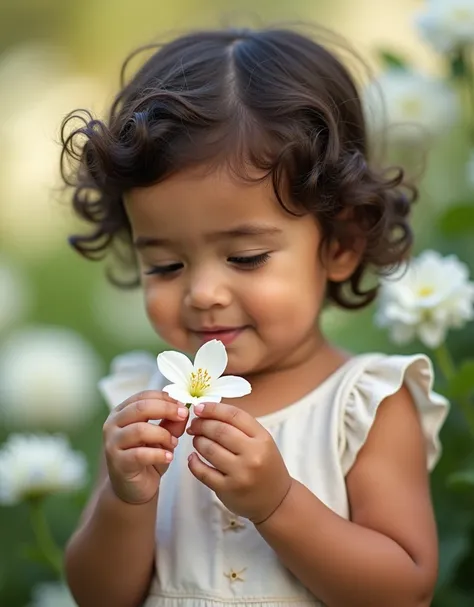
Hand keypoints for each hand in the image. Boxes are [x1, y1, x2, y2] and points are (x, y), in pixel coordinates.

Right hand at [103, 390, 188, 504]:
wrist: (134, 488)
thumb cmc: (148, 456)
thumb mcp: (163, 436)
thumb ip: (171, 422)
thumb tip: (184, 408)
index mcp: (122, 412)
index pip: (144, 396)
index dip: (165, 398)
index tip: (183, 405)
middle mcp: (113, 424)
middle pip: (140, 408)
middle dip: (166, 409)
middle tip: (183, 415)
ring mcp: (112, 443)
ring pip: (140, 430)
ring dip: (163, 435)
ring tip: (174, 443)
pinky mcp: (117, 463)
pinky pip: (140, 454)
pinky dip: (159, 454)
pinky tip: (169, 457)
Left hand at [186, 402, 291, 523]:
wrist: (277, 500)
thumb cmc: (266, 466)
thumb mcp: (262, 442)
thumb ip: (240, 427)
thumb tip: (209, 413)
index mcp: (262, 438)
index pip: (234, 415)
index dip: (213, 409)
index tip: (199, 408)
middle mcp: (253, 455)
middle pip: (219, 431)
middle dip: (202, 424)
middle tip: (195, 425)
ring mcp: (240, 473)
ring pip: (209, 449)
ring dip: (198, 441)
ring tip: (197, 440)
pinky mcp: (228, 490)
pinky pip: (203, 472)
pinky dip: (193, 463)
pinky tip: (193, 458)